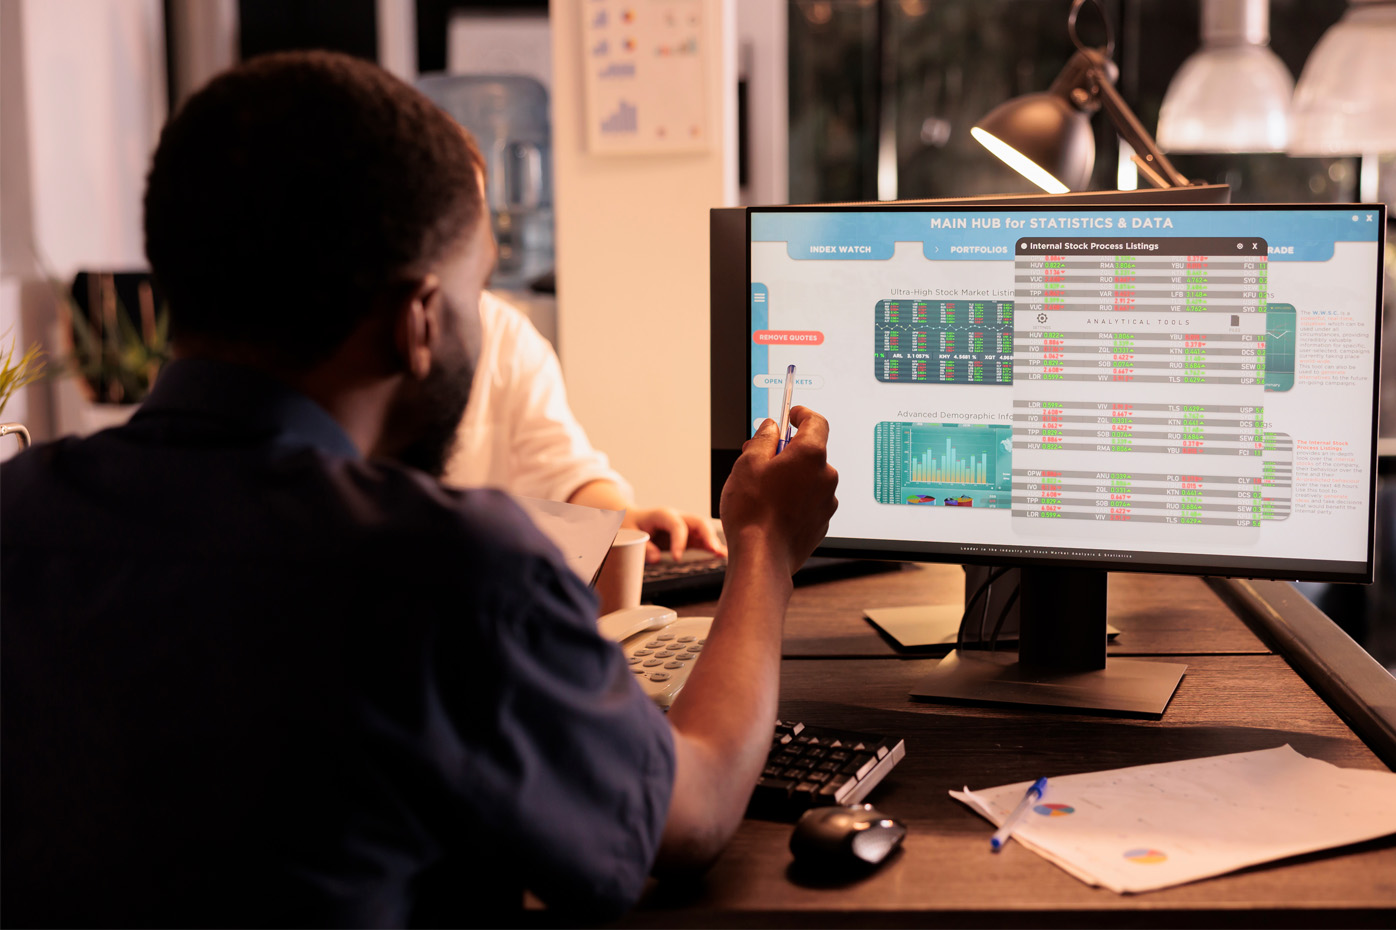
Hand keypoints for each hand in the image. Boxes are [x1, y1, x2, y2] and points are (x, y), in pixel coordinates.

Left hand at [628, 507, 727, 562]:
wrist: (631, 519)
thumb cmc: (630, 525)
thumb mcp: (630, 535)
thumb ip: (643, 547)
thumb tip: (656, 559)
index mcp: (663, 514)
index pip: (677, 525)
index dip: (679, 540)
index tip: (676, 558)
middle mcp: (677, 517)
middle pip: (698, 522)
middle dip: (707, 535)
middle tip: (713, 550)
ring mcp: (684, 526)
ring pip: (704, 530)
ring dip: (713, 541)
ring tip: (722, 554)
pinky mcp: (687, 536)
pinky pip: (701, 540)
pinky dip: (711, 547)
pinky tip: (722, 555)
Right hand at [718, 406, 837, 575]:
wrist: (761, 557)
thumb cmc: (752, 512)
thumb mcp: (748, 464)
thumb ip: (763, 439)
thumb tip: (771, 429)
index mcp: (811, 455)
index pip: (816, 422)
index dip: (802, 415)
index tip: (792, 415)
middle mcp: (826, 476)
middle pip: (810, 452)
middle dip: (788, 451)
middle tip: (760, 458)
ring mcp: (827, 502)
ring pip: (809, 478)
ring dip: (791, 477)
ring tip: (762, 490)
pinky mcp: (822, 522)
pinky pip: (810, 501)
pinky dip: (795, 498)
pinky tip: (773, 509)